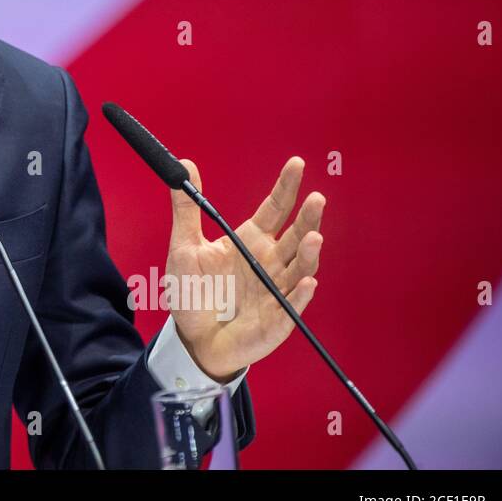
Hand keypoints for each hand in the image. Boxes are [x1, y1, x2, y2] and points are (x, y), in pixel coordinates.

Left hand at [165, 157, 324, 380]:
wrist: (192, 336)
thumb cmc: (193, 291)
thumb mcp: (185, 246)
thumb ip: (187, 208)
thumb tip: (185, 164)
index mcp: (251, 241)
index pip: (275, 208)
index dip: (286, 187)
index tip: (297, 164)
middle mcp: (270, 261)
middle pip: (295, 235)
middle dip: (308, 217)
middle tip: (317, 198)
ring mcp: (276, 289)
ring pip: (300, 267)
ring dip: (308, 253)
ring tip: (313, 236)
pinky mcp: (277, 318)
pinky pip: (292, 304)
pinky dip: (301, 293)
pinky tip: (307, 281)